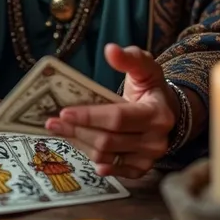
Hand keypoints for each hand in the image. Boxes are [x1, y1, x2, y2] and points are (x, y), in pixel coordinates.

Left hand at [45, 44, 177, 178]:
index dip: (90, 116)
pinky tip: (83, 149)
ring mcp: (149, 158)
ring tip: (62, 130)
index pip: (118, 118)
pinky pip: (114, 169)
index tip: (65, 111)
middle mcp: (156, 140)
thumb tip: (110, 50)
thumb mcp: (144, 66)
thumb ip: (128, 57)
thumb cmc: (150, 86)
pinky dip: (97, 161)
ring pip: (106, 156)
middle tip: (52, 122)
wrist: (167, 109)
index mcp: (157, 113)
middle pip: (108, 140)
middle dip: (77, 130)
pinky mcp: (142, 168)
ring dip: (81, 143)